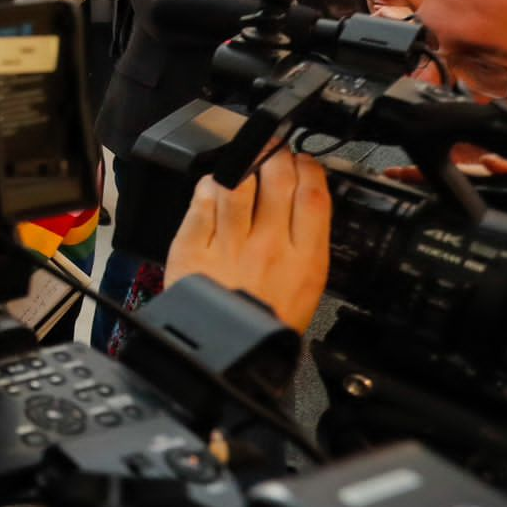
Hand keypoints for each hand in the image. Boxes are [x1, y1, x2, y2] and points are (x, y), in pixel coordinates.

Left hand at [165, 152, 329, 332]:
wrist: (227, 355)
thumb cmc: (267, 324)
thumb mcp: (308, 288)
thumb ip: (306, 244)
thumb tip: (305, 203)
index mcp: (304, 259)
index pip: (313, 196)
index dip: (310, 169)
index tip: (304, 162)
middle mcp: (268, 247)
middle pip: (276, 181)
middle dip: (276, 155)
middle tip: (272, 151)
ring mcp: (228, 245)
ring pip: (237, 184)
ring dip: (242, 164)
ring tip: (243, 160)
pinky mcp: (193, 247)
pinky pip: (201, 202)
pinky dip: (208, 186)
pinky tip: (212, 184)